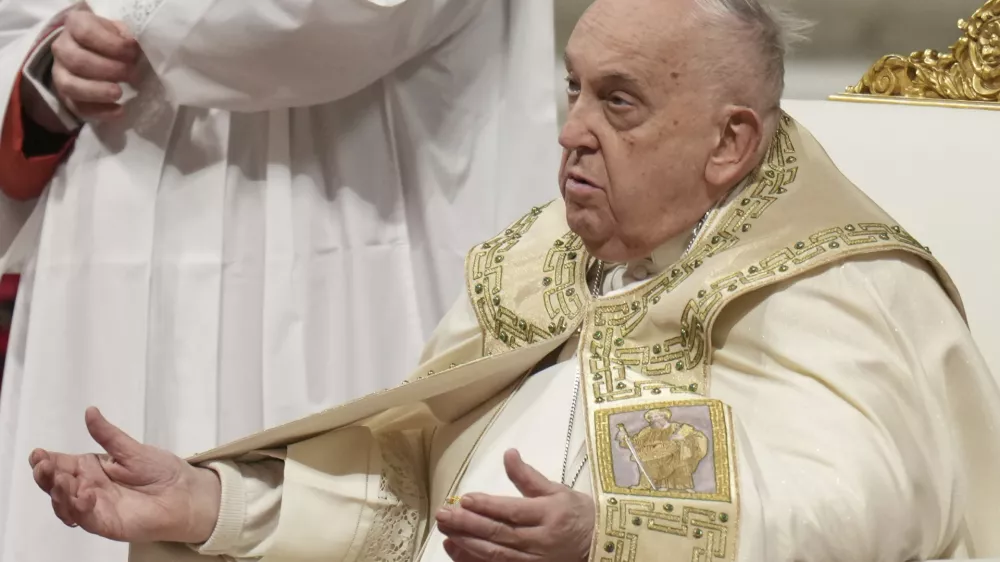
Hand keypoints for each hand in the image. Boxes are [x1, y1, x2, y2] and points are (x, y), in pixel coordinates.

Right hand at [29, 407, 220, 544]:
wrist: (184, 493)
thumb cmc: (160, 471)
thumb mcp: (132, 449)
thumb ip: (109, 435)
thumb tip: (90, 411)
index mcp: (90, 467)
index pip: (60, 463)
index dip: (46, 460)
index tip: (38, 453)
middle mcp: (86, 487)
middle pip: (56, 484)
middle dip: (45, 476)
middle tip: (43, 466)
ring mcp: (93, 506)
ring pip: (64, 503)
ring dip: (58, 492)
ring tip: (62, 479)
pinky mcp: (104, 523)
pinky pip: (84, 518)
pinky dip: (79, 508)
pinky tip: (84, 495)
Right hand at [49, 4, 139, 120]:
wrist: (94, 50)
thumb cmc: (110, 39)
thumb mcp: (119, 30)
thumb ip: (126, 36)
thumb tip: (134, 47)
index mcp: (75, 25)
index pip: (85, 33)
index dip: (111, 44)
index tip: (133, 52)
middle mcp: (62, 48)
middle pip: (77, 61)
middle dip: (107, 69)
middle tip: (131, 74)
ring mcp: (60, 73)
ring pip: (71, 86)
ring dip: (97, 91)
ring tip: (119, 93)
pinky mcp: (66, 96)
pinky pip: (77, 107)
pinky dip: (99, 112)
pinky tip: (119, 111)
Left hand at [435, 449, 593, 561]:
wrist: (604, 548)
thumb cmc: (580, 515)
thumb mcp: (558, 491)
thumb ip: (528, 476)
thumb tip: (508, 454)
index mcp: (549, 514)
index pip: (513, 511)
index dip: (488, 506)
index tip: (465, 499)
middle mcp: (541, 541)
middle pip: (500, 534)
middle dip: (468, 525)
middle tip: (444, 515)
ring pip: (496, 555)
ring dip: (468, 544)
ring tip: (446, 532)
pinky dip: (476, 561)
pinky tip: (458, 551)